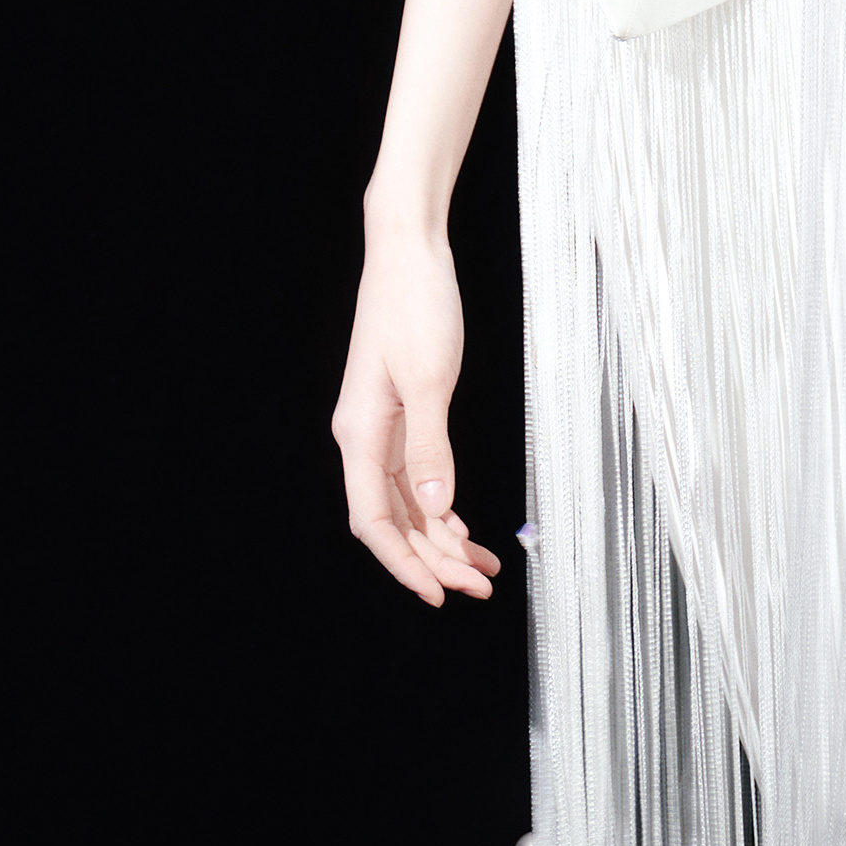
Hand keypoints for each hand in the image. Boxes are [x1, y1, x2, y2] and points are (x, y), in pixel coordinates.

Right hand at [332, 212, 503, 606]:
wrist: (408, 250)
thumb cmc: (415, 304)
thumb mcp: (430, 377)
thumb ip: (432, 446)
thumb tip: (437, 509)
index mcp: (360, 434)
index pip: (375, 522)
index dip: (405, 564)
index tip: (440, 594)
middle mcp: (365, 438)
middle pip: (395, 521)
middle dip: (435, 559)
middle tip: (481, 586)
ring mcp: (383, 429)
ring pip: (409, 504)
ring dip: (443, 540)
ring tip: (484, 569)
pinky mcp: (403, 414)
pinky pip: (419, 478)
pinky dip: (443, 507)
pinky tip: (467, 529)